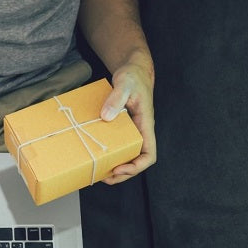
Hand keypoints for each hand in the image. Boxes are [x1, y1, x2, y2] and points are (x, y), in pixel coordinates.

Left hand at [99, 61, 155, 183]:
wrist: (133, 70)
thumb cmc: (132, 76)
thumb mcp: (124, 84)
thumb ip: (116, 99)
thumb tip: (107, 117)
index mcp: (145, 125)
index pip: (149, 154)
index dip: (137, 166)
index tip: (119, 168)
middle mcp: (141, 131)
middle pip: (137, 160)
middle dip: (123, 173)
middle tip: (105, 177)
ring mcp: (133, 131)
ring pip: (129, 155)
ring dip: (117, 167)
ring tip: (100, 172)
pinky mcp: (123, 128)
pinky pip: (120, 145)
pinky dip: (111, 153)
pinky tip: (98, 155)